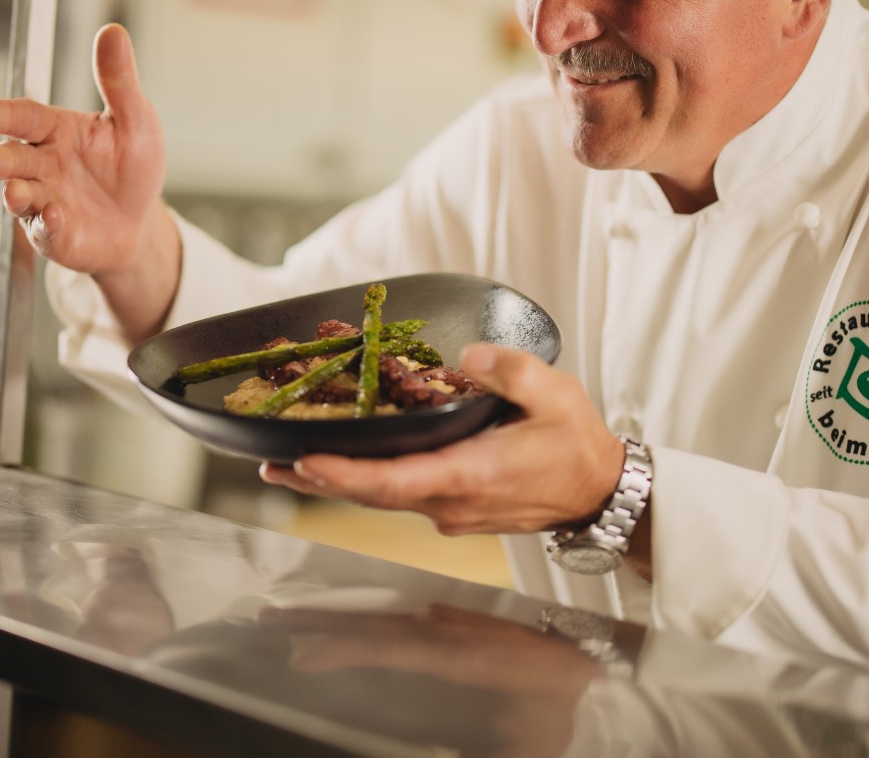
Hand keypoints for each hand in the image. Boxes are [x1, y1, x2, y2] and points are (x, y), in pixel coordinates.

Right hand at [0, 24, 166, 278]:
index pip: (23, 118)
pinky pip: (47, 231)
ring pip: (20, 197)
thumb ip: (119, 82)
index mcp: (56, 131)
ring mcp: (44, 201)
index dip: (2, 116)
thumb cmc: (132, 166)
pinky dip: (50, 225)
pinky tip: (58, 217)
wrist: (139, 221)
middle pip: (12, 159)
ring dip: (16, 195)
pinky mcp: (55, 235)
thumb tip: (113, 31)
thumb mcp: (136, 121)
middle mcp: (42, 165)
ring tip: (17, 193)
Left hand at [260, 344, 624, 534]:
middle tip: (270, 464)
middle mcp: (452, 502)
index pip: (395, 480)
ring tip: (285, 467)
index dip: (346, 474)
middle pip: (374, 494)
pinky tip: (339, 466)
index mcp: (471, 475)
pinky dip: (364, 481)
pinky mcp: (452, 508)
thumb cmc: (576, 442)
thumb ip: (509, 370)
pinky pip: (399, 495)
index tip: (307, 460)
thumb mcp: (553, 393)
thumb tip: (468, 356)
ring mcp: (451, 512)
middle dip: (320, 479)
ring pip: (382, 497)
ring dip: (335, 482)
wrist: (599, 490)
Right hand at [264, 603, 603, 757]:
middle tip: (272, 616)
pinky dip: (375, 614)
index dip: (341, 647)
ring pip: (389, 612)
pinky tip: (357, 621)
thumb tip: (438, 757)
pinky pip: (411, 613)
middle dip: (321, 619)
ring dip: (343, 613)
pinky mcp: (470, 622)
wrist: (618, 670)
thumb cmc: (575, 712)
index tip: (299, 649)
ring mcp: (463, 621)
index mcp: (465, 657)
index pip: (388, 645)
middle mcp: (458, 629)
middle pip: (376, 619)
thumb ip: (486, 757)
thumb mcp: (532, 746)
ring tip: (298, 616)